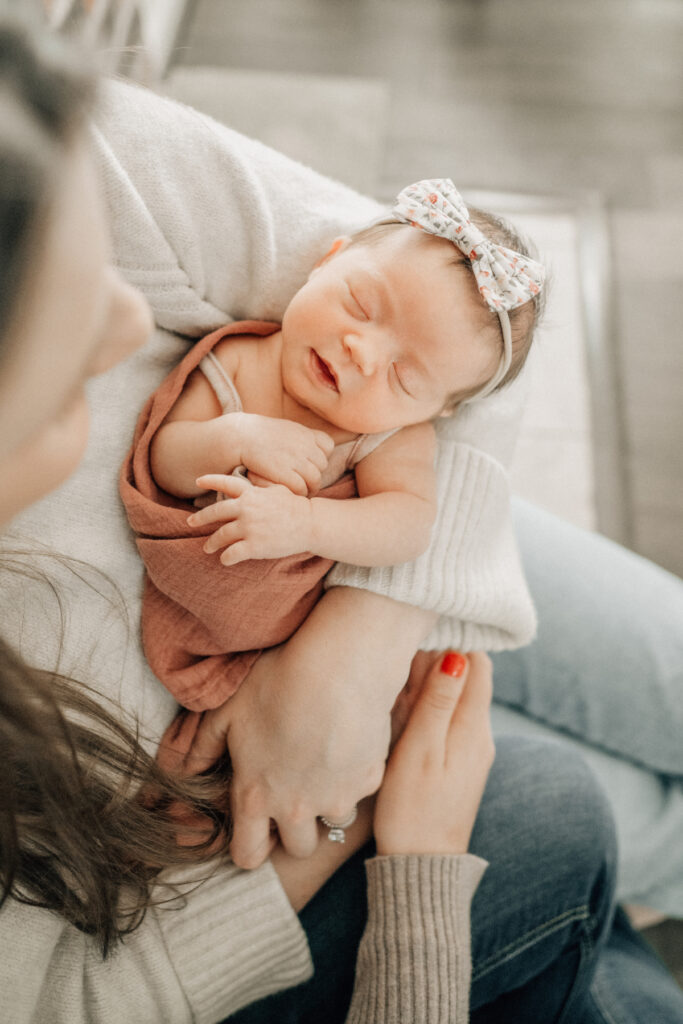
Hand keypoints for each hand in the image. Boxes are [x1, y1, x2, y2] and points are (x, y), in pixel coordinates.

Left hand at [186, 641, 390, 868]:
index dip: (249, 846)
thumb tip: (182, 771)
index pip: (247, 855)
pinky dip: (355, 773)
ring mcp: (338, 797)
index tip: (256, 827)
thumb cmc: (277, 681)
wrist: (337, 665)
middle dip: (295, 829)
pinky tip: (348, 738)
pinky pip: (361, 788)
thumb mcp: (226, 711)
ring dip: (328, 801)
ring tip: (324, 761)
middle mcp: (297, 808)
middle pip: (298, 848)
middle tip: (295, 791)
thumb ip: (201, 748)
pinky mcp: (370, 779)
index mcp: (256, 795)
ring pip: (334, 819)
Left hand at [188, 473, 312, 563]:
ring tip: (207, 547)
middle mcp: (246, 508)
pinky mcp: (253, 546)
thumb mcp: (277, 488)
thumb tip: (250, 477)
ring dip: (211, 543)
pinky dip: (225, 558)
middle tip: (190, 522)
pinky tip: (225, 560)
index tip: (197, 481)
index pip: (225, 483)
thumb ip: (261, 484)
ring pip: (220, 536)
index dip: (210, 481)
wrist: (310, 523)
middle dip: (200, 518)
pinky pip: (231, 554)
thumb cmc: (295, 506)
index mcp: (251, 493)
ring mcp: (249, 527)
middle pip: (215, 512)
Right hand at [230, 412, 332, 494]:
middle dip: (315, 474)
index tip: (310, 462)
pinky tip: (291, 494)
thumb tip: (312, 446)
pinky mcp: (285, 472)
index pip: (328, 447)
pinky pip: (301, 488)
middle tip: (306, 482)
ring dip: (310, 488)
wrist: (240, 436)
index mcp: (306, 433)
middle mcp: (305, 445)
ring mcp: (297, 459)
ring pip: (315, 480)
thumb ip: (301, 438)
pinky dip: (299, 493)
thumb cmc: (260, 434)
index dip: (320, 456)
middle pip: (322, 466)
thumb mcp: (286, 429)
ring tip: (301, 492)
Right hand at [374, 650, 494, 855]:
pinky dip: (433, 707)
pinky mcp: (459, 767)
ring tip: (400, 676)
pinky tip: (407, 711)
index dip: (454, 640)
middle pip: (471, 679)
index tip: (423, 631)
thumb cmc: (412, 811)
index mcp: (474, 728)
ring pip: (460, 699)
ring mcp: (472, 753)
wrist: (420, 868)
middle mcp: (481, 737)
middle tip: (404, 651)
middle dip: (442, 658)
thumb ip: (437, 702)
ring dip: (435, 683)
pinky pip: (452, 722)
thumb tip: (456, 655)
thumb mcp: (419, 751)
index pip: (479, 664)